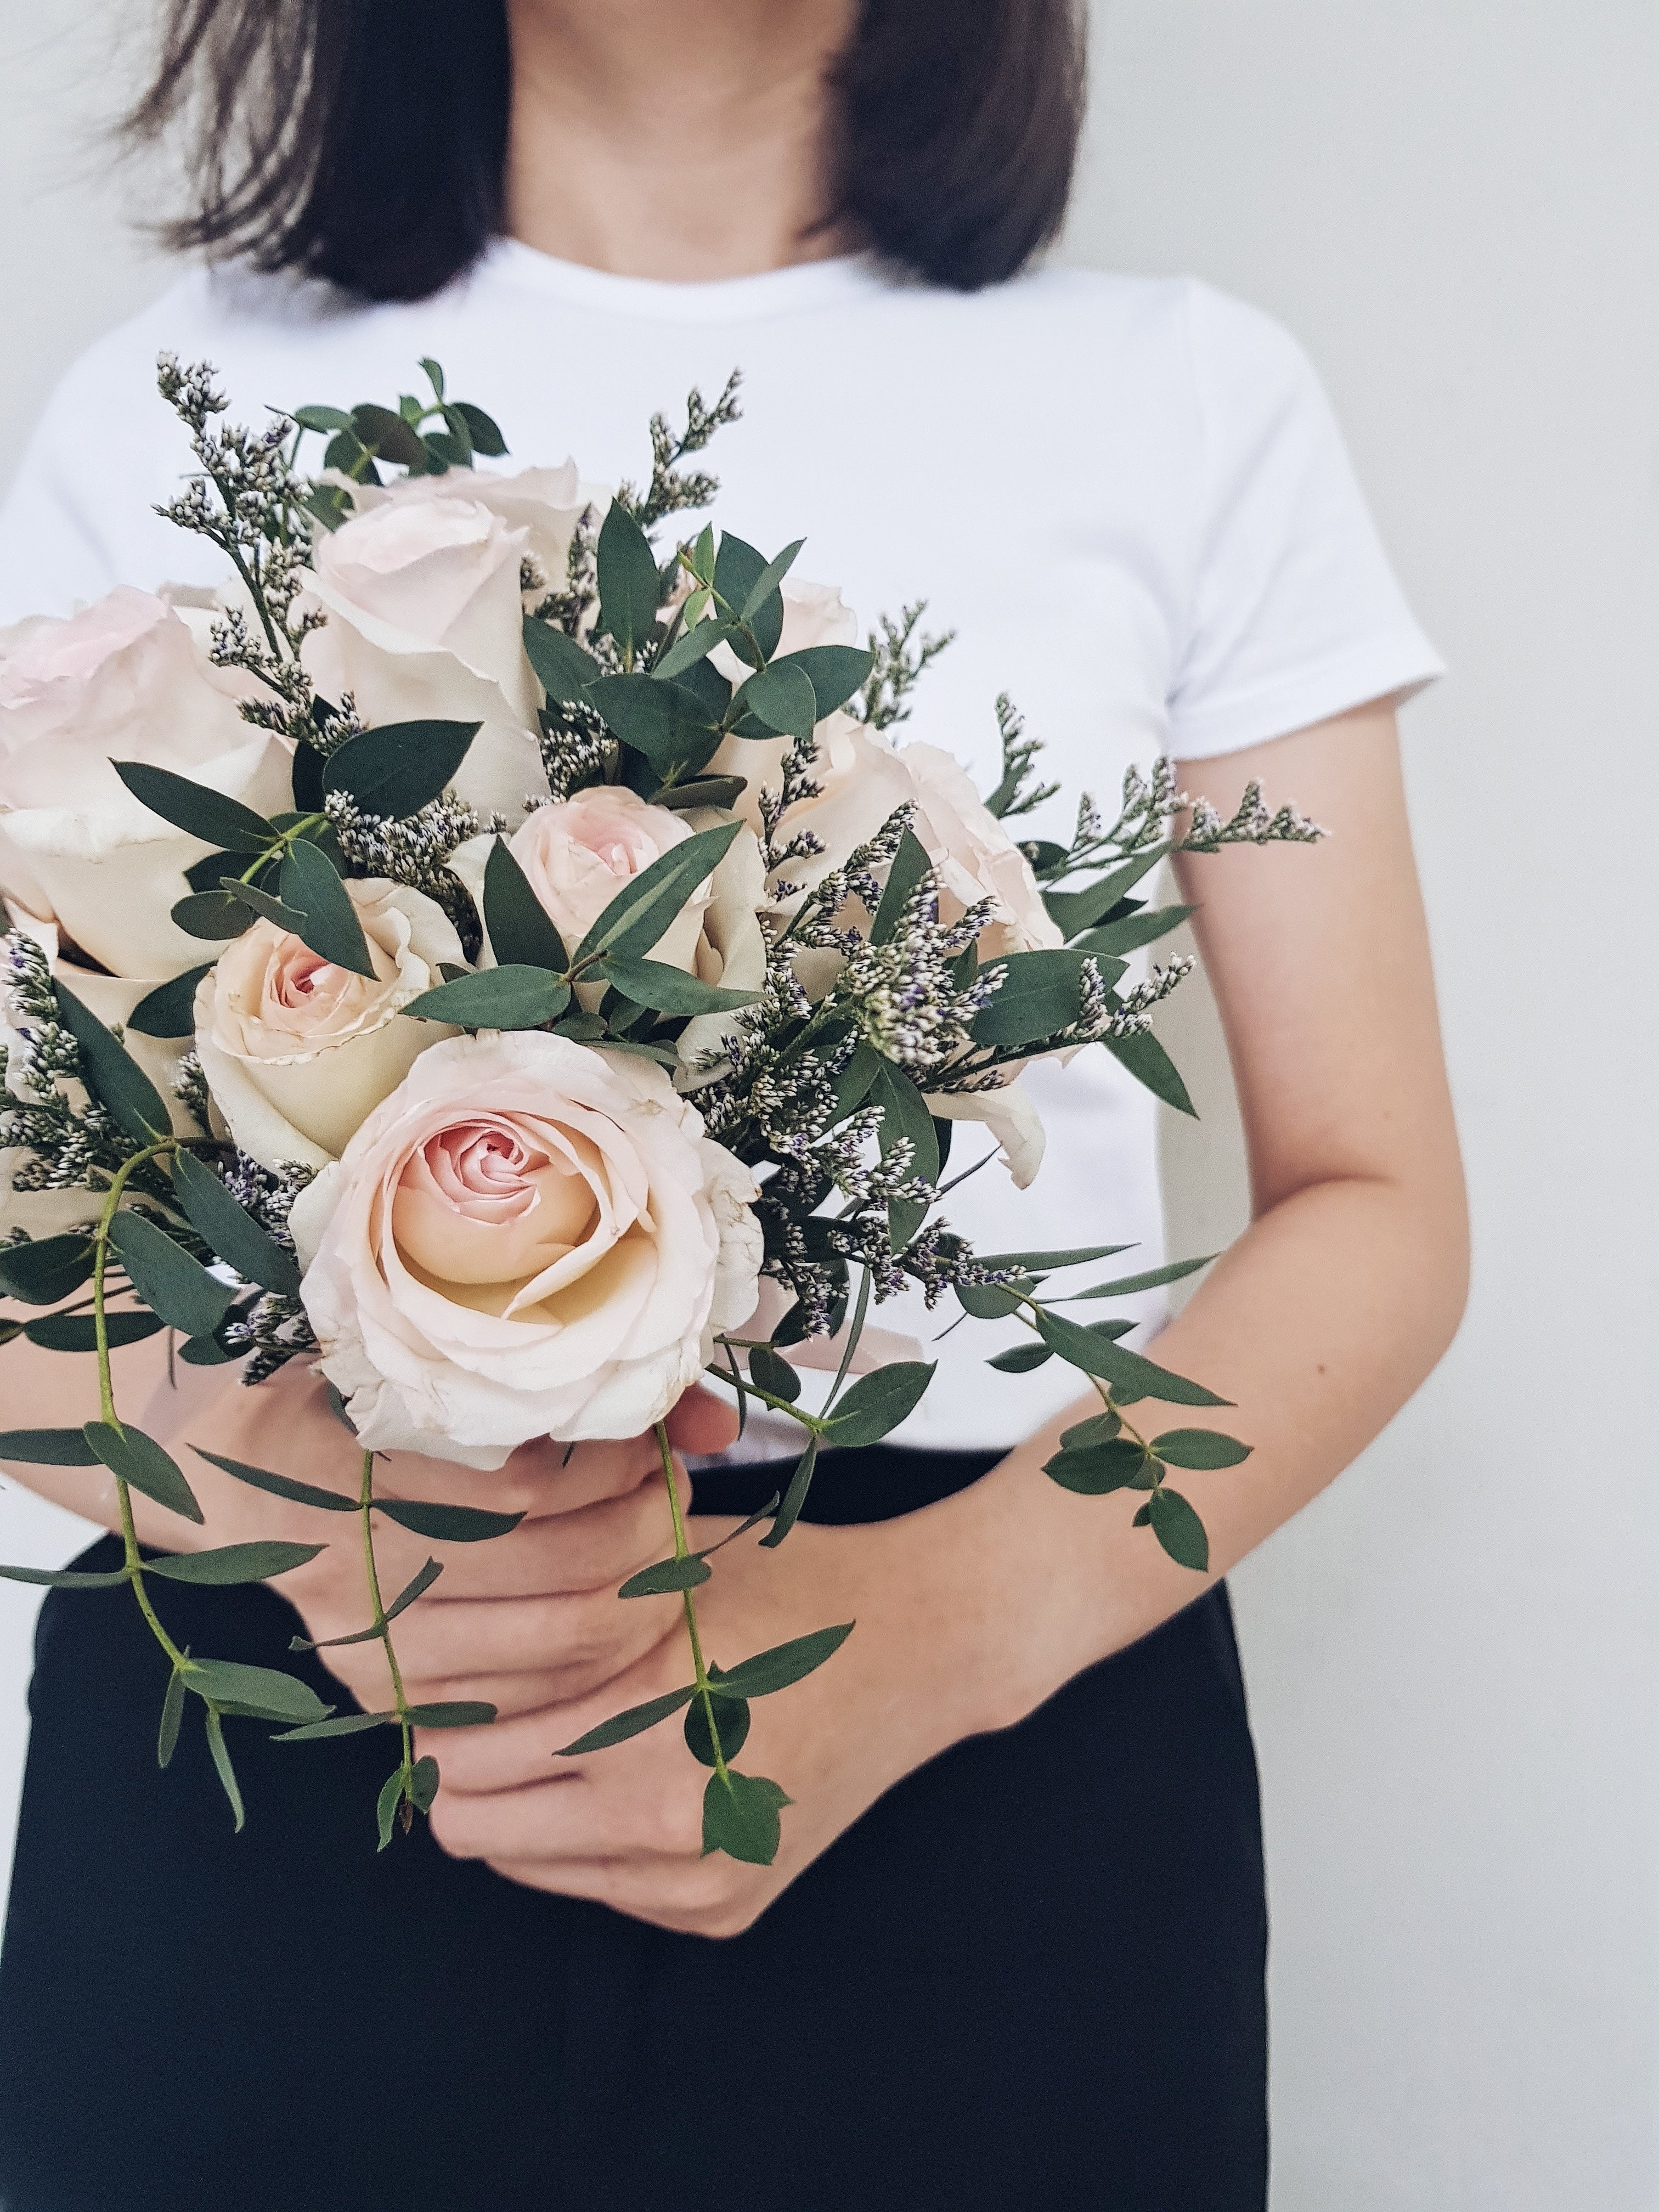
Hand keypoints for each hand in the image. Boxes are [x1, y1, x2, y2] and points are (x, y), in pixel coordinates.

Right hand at [140, 1357, 741, 1721]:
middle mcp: (362, 1565)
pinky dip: (601, 1666)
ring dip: (645, 1594)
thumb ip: (585, 1384)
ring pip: (566, 1646)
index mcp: (364, 1466)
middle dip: (652, 1529)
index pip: (532, 1488)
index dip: (617, 1462)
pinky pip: (533, 1704)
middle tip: (671, 1490)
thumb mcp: (446, 1363)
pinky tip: (620, 1611)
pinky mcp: (387, 1699)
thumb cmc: (359, 1396)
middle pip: (569, 1571)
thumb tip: (713, 1426)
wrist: (236, 1474)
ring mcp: (373, 1646)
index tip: (643, 1435)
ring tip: (658, 1544)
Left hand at [421, 1493, 1010, 1937]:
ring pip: (532, 1864)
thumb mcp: (661, 1571)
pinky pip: (603, 1886)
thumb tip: (421, 1643)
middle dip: (465, 1772)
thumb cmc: (786, 1587)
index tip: (437, 1681)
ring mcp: (703, 1879)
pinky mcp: (727, 1910)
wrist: (927, 1646)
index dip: (437, 1717)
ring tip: (560, 1732)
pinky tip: (639, 1768)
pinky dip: (594, 1837)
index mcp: (645, 1722)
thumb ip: (551, 1612)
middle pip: (478, 1829)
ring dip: (526, 1807)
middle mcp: (670, 1819)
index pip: (463, 1759)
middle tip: (479, 1712)